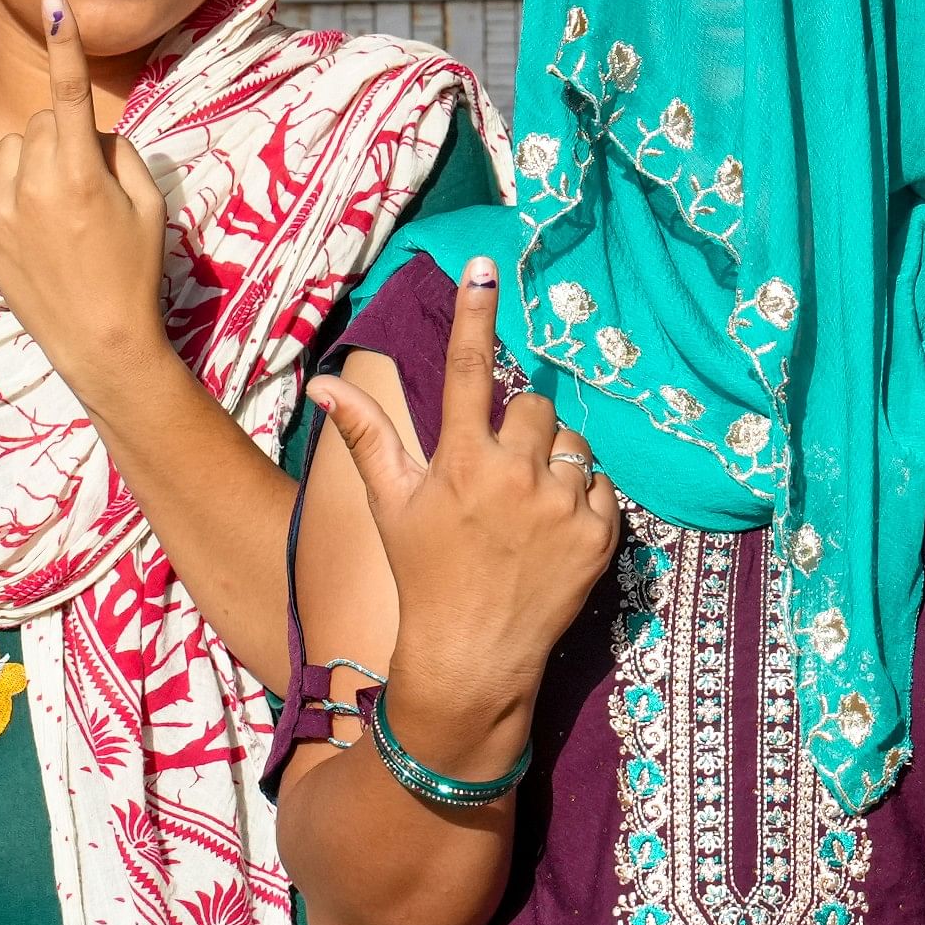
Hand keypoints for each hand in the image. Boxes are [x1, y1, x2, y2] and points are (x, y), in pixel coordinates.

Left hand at [0, 0, 171, 384]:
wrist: (101, 341)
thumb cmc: (136, 270)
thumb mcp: (148, 205)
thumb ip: (119, 153)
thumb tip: (91, 133)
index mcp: (78, 174)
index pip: (69, 92)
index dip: (64, 43)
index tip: (53, 0)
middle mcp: (32, 186)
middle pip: (43, 122)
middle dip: (66, 136)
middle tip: (90, 183)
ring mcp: (0, 211)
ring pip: (11, 148)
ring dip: (33, 160)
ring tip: (59, 207)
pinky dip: (8, 187)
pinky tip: (33, 221)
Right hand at [306, 258, 622, 721]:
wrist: (472, 656)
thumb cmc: (423, 575)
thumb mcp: (390, 504)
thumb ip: (366, 435)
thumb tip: (324, 382)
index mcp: (460, 461)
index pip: (467, 369)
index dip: (473, 314)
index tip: (483, 268)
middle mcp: (513, 474)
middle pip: (534, 405)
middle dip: (520, 428)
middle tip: (499, 473)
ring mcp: (560, 505)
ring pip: (571, 444)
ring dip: (553, 462)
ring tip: (526, 509)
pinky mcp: (598, 534)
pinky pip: (600, 486)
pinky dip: (581, 501)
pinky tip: (551, 532)